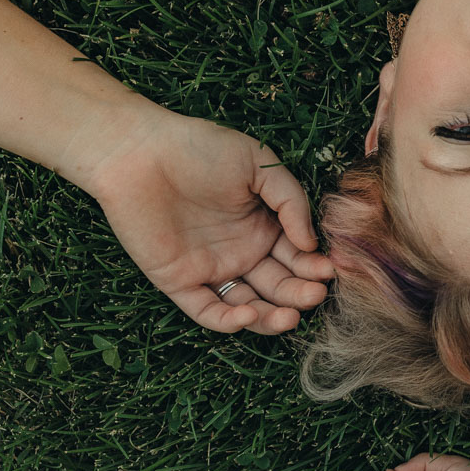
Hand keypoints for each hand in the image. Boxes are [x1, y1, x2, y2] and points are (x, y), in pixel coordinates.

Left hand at [80, 109, 334, 334]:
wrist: (139, 152)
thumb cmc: (200, 149)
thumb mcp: (259, 164)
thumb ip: (291, 200)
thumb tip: (311, 242)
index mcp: (262, 226)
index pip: (296, 256)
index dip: (314, 266)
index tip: (330, 269)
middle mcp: (241, 252)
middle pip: (278, 285)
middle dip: (300, 293)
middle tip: (316, 294)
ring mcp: (211, 269)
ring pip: (248, 306)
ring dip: (272, 317)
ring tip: (291, 317)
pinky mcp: (179, 282)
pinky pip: (207, 311)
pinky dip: (229, 322)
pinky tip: (249, 315)